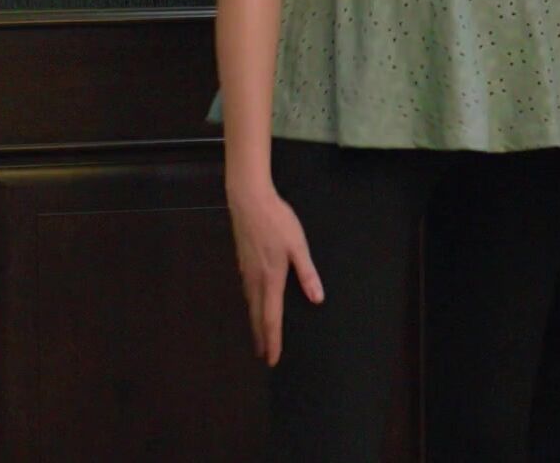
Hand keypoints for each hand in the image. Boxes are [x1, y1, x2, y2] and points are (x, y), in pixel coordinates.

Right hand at [228, 182, 322, 366]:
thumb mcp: (298, 246)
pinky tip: (255, 304)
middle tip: (263, 356)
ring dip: (255, 323)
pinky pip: (248, 292)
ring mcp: (246, 272)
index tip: (272, 358)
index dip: (272, 341)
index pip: (271, 318)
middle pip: (257, 316)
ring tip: (259, 335)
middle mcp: (255, 280)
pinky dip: (252, 306)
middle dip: (261, 338)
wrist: (249, 201)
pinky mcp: (242, 263)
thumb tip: (317, 298)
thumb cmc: (277, 221)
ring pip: (251, 304)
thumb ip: (307, 273)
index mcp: (271, 279)